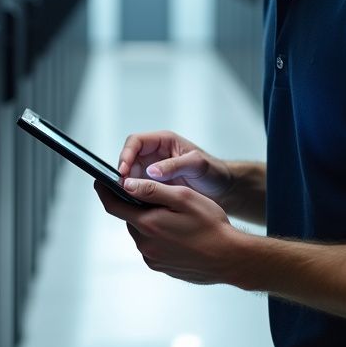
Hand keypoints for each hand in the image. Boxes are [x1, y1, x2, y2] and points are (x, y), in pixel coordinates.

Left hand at [94, 178, 246, 285]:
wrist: (230, 259)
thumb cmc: (212, 226)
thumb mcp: (183, 198)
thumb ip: (152, 190)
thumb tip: (126, 184)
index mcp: (148, 224)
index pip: (113, 206)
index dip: (104, 191)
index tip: (100, 181)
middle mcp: (145, 245)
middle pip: (130, 218)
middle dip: (137, 206)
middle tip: (159, 199)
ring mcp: (153, 259)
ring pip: (142, 232)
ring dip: (150, 222)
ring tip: (175, 218)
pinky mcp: (161, 267)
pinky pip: (152, 246)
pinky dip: (159, 236)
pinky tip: (179, 234)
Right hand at [117, 130, 233, 204]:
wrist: (223, 189)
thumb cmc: (213, 171)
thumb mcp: (197, 165)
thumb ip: (175, 166)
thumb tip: (151, 171)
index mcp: (163, 142)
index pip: (135, 142)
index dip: (126, 154)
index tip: (123, 170)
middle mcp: (154, 154)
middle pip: (129, 159)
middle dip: (123, 173)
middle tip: (122, 188)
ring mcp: (153, 171)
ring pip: (131, 176)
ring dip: (128, 185)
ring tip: (128, 198)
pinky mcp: (154, 186)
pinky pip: (138, 189)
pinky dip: (135, 195)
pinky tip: (136, 204)